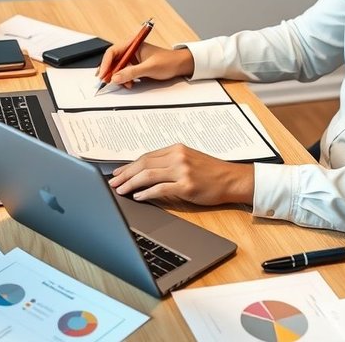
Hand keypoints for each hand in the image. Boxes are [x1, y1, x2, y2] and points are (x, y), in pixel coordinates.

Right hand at [96, 43, 193, 88]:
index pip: (113, 52)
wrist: (180, 66)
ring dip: (118, 77)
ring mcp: (133, 59)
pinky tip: (130, 84)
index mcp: (133, 44)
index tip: (103, 74)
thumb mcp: (149, 68)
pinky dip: (124, 80)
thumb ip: (132, 72)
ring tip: (125, 84)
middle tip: (107, 82)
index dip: (105, 63)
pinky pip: (124, 73)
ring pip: (118, 68)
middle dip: (110, 72)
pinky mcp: (135, 66)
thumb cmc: (168, 61)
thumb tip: (116, 77)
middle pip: (113, 60)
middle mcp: (131, 50)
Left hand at [108, 143, 254, 205]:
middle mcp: (177, 157)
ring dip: (131, 183)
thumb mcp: (189, 159)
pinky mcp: (186, 186)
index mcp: (176, 149)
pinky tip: (138, 196)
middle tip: (112, 182)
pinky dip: (146, 193)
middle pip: (143, 164)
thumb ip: (169, 162)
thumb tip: (145, 171)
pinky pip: (160, 189)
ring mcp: (182, 171)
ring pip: (148, 175)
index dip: (129, 165)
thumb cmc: (211, 171)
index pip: (146, 156)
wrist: (232, 179)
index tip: (118, 172)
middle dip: (125, 174)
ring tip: (120, 190)